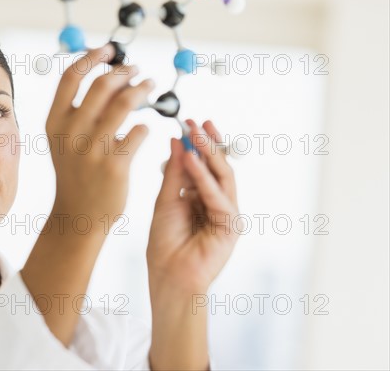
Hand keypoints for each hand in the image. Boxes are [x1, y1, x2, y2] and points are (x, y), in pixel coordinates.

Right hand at [21, 45, 153, 345]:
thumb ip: (77, 110)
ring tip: (150, 85)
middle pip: (101, 84)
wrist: (78, 216)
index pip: (70, 77)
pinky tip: (148, 127)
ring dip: (141, 89)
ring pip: (124, 103)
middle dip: (123, 71)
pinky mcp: (115, 165)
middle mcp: (71, 132)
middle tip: (137, 70)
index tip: (110, 49)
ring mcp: (93, 149)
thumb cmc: (76, 174)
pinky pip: (139, 132)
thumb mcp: (64, 140)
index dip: (92, 57)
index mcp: (55, 122)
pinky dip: (146, 125)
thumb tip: (107, 76)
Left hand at [147, 119, 240, 295]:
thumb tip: (177, 141)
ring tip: (195, 134)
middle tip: (196, 122)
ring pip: (223, 176)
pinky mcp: (231, 225)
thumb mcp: (165, 200)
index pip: (205, 164)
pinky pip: (219, 195)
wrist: (168, 276)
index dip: (198, 143)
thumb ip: (174, 172)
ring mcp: (227, 213)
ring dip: (209, 154)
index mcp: (201, 196)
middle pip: (218, 166)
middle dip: (207, 142)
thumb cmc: (165, 243)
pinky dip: (204, 178)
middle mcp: (217, 202)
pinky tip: (191, 160)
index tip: (189, 123)